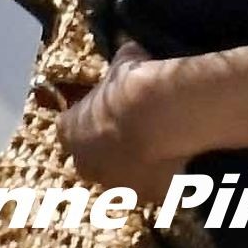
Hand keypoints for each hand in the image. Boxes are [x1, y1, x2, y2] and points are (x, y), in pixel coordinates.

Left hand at [53, 41, 186, 205]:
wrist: (160, 114)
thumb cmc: (132, 85)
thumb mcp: (124, 62)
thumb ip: (121, 64)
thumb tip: (130, 51)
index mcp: (69, 131)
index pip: (70, 129)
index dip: (89, 120)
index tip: (109, 109)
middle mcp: (85, 164)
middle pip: (91, 160)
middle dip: (108, 149)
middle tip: (133, 130)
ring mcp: (115, 184)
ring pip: (122, 177)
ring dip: (135, 166)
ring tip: (160, 144)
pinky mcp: (146, 196)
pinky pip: (153, 186)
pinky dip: (163, 176)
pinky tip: (178, 157)